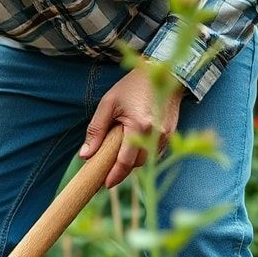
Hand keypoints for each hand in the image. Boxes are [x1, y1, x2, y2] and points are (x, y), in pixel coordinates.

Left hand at [79, 64, 184, 187]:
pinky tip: (133, 145)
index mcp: (140, 126)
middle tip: (107, 169)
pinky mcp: (171, 133)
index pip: (125, 161)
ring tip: (119, 155)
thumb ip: (96, 130)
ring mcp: (166, 135)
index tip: (105, 184)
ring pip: (147, 159)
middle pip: (137, 164)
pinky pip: (155, 151)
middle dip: (123, 169)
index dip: (115, 175)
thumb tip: (85, 155)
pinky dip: (143, 152)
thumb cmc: (133, 86)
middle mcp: (156, 134)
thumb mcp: (108, 104)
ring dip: (133, 161)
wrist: (164, 72)